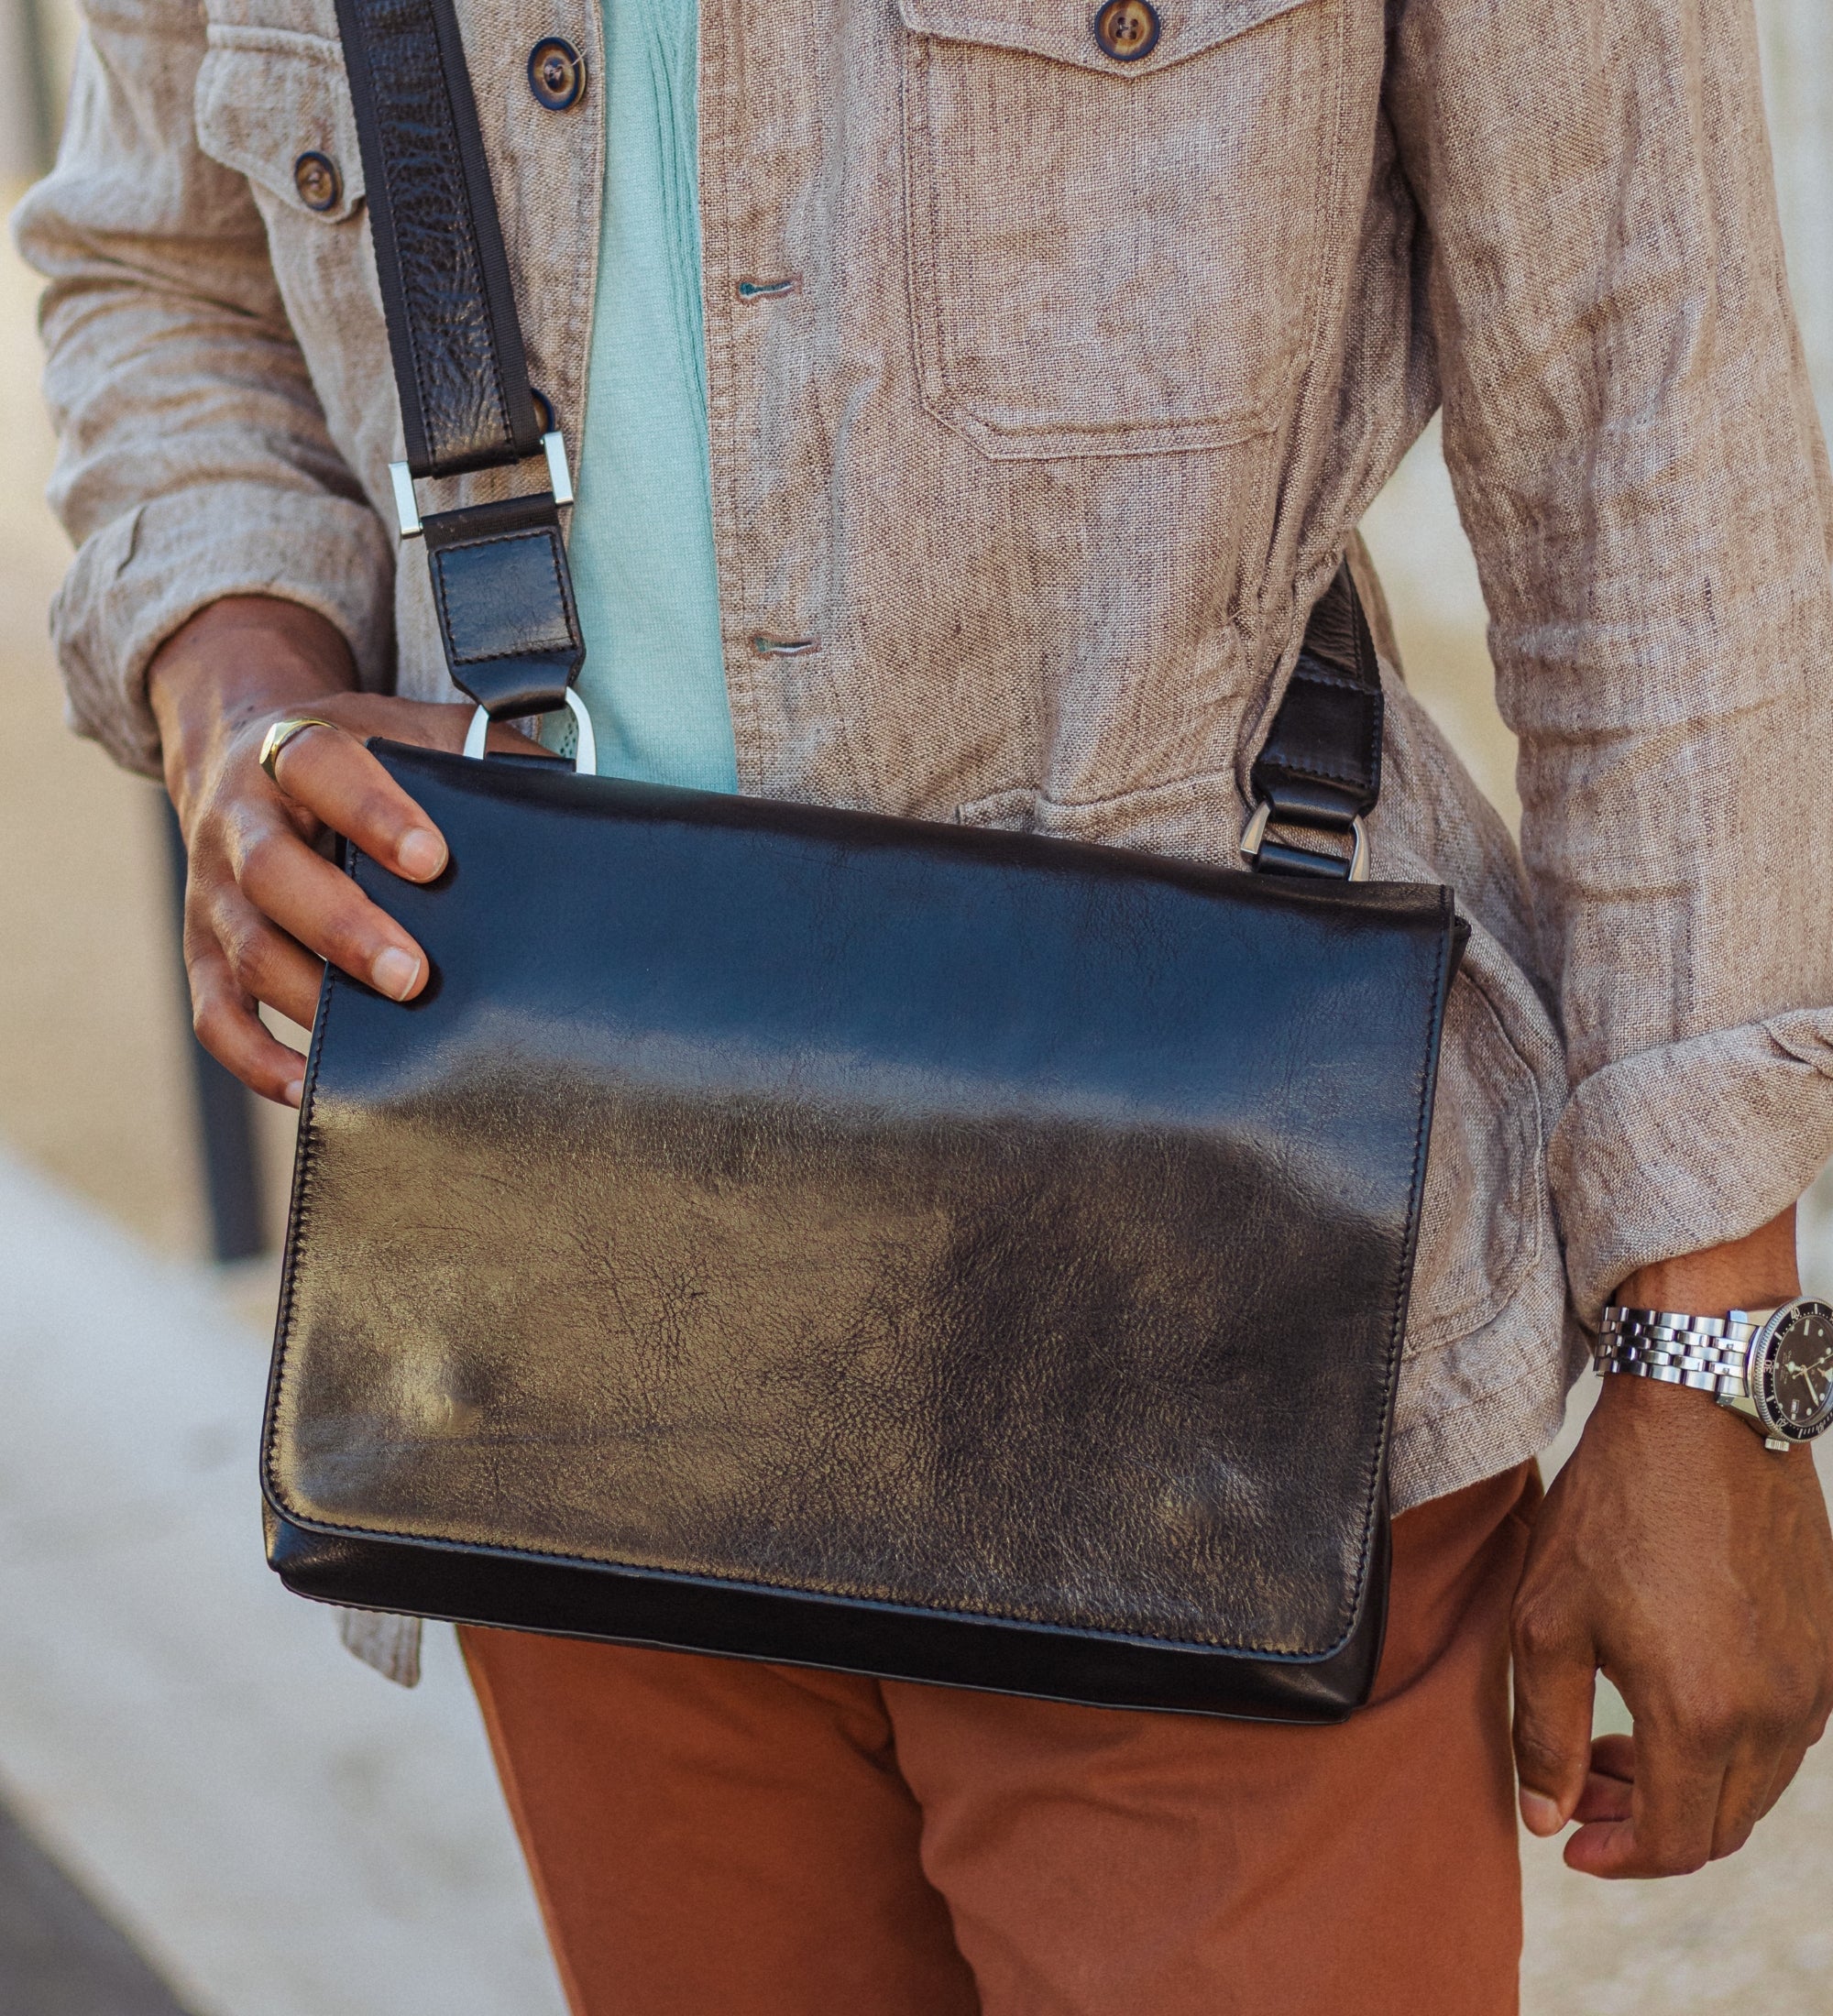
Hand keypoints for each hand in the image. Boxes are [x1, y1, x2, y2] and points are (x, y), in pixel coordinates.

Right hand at [149, 595, 528, 1104]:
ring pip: (246, 950)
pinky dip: (254, 1057)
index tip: (432, 861)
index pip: (321, 769)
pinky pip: (214, 1013)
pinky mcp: (202, 948)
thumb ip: (475, 752)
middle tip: (413, 974)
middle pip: (272, 873)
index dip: (372, 814)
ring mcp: (213, 890)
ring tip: (382, 1036)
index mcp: (295, 750)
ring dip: (310, 999)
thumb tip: (571, 793)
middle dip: (343, 929)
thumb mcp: (405, 731)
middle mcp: (240, 820)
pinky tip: (307, 1085)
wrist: (239, 749)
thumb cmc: (354, 758)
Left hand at [1511, 1207, 1832, 1875]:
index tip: (1570, 1841)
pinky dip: (1729, 1745)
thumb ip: (1545, 1729)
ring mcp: (1813, 1680)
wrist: (1702, 1412)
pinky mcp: (1829, 1646)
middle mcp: (1775, 1712)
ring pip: (1756, 1786)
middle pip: (1719, 1825)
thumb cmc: (1613, 1506)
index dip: (1618, 1857)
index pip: (1673, 1842)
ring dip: (1687, 1786)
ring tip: (1613, 1743)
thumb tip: (1544, 1815)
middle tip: (1578, 1787)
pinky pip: (1785, 1735)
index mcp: (1700, 1713)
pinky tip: (1672, 1701)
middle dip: (1644, 1824)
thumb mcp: (1547, 1617)